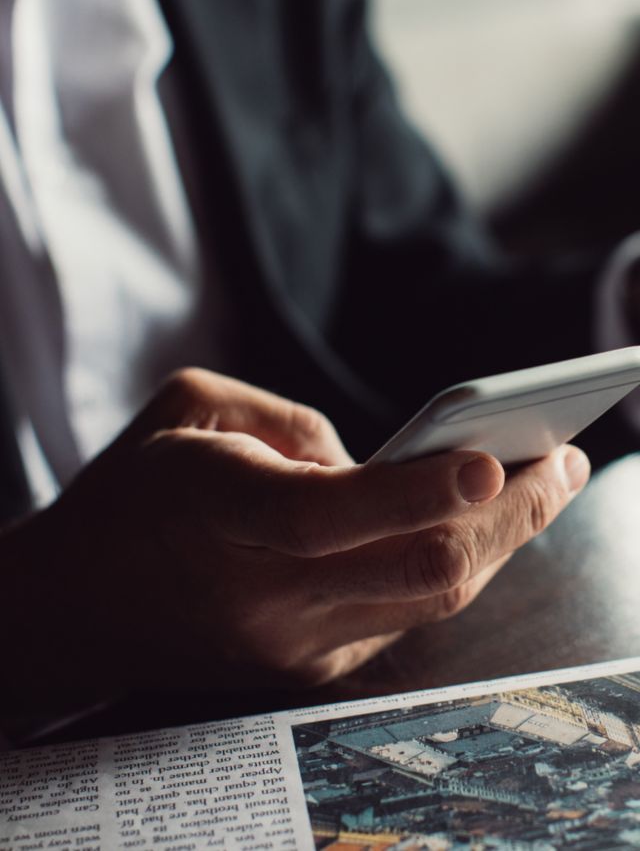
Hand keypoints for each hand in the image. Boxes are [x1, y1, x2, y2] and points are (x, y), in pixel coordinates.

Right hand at [1, 369, 589, 713]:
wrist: (79, 605)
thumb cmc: (134, 488)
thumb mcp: (189, 406)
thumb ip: (292, 424)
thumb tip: (378, 461)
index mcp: (220, 513)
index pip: (332, 514)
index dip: (421, 490)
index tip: (496, 456)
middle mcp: (264, 596)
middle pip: (420, 571)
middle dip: (510, 515)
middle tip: (561, 459)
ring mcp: (294, 644)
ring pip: (432, 600)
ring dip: (500, 541)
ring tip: (544, 483)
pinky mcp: (312, 666)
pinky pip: (407, 613)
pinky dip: (453, 564)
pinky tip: (480, 524)